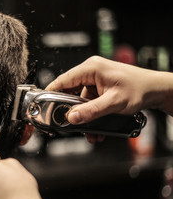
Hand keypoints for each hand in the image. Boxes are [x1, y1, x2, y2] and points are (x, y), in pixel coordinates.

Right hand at [46, 56, 172, 123]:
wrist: (155, 90)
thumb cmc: (140, 89)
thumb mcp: (113, 102)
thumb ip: (91, 111)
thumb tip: (72, 117)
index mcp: (91, 68)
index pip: (63, 80)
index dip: (52, 93)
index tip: (43, 105)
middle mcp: (91, 72)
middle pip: (69, 92)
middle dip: (70, 110)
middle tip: (68, 122)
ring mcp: (95, 80)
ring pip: (79, 100)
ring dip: (82, 115)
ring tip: (88, 130)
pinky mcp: (99, 88)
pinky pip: (88, 102)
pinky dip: (90, 114)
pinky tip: (94, 126)